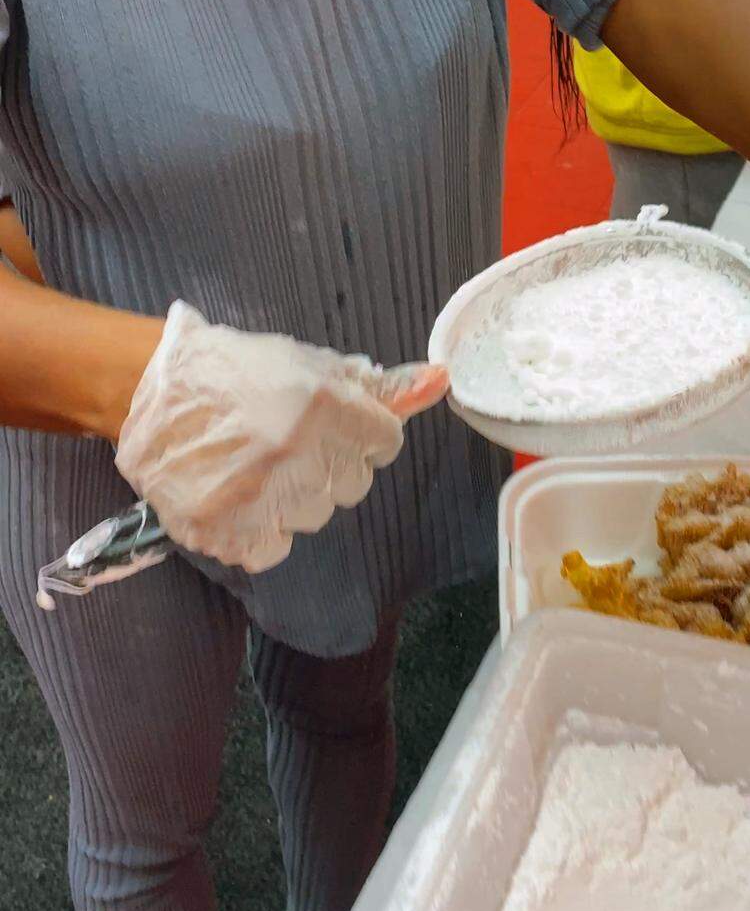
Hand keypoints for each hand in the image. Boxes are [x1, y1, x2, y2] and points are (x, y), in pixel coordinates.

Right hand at [115, 302, 448, 571]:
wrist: (149, 391)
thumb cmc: (232, 369)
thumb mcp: (307, 362)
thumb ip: (374, 386)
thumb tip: (440, 381)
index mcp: (322, 404)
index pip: (385, 440)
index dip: (364, 431)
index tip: (334, 424)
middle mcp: (297, 453)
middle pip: (355, 482)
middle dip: (333, 462)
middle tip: (291, 441)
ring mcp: (260, 498)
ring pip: (317, 515)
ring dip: (298, 495)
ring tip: (261, 464)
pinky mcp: (226, 531)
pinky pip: (275, 547)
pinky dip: (264, 529)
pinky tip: (244, 496)